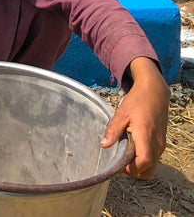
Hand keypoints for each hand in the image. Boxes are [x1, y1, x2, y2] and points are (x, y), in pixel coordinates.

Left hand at [101, 57, 169, 178]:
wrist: (155, 93)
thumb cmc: (137, 101)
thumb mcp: (122, 114)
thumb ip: (113, 130)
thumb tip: (103, 145)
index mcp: (146, 137)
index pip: (143, 162)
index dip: (131, 168)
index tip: (118, 165)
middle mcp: (157, 144)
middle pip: (149, 170)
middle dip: (134, 171)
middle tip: (120, 164)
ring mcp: (161, 144)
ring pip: (153, 166)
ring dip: (140, 167)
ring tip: (125, 158)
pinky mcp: (161, 142)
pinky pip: (154, 158)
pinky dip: (144, 160)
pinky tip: (132, 150)